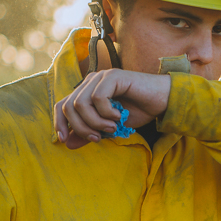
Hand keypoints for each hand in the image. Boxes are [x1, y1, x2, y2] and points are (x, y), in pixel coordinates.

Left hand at [55, 69, 171, 149]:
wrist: (162, 101)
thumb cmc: (138, 111)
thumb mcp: (109, 127)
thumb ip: (89, 132)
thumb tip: (67, 144)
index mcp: (86, 92)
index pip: (62, 105)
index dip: (59, 123)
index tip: (64, 140)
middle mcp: (90, 82)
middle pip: (69, 106)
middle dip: (80, 128)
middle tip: (97, 138)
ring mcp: (101, 77)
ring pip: (81, 103)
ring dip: (95, 122)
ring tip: (111, 128)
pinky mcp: (112, 76)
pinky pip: (98, 98)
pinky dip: (106, 112)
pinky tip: (118, 116)